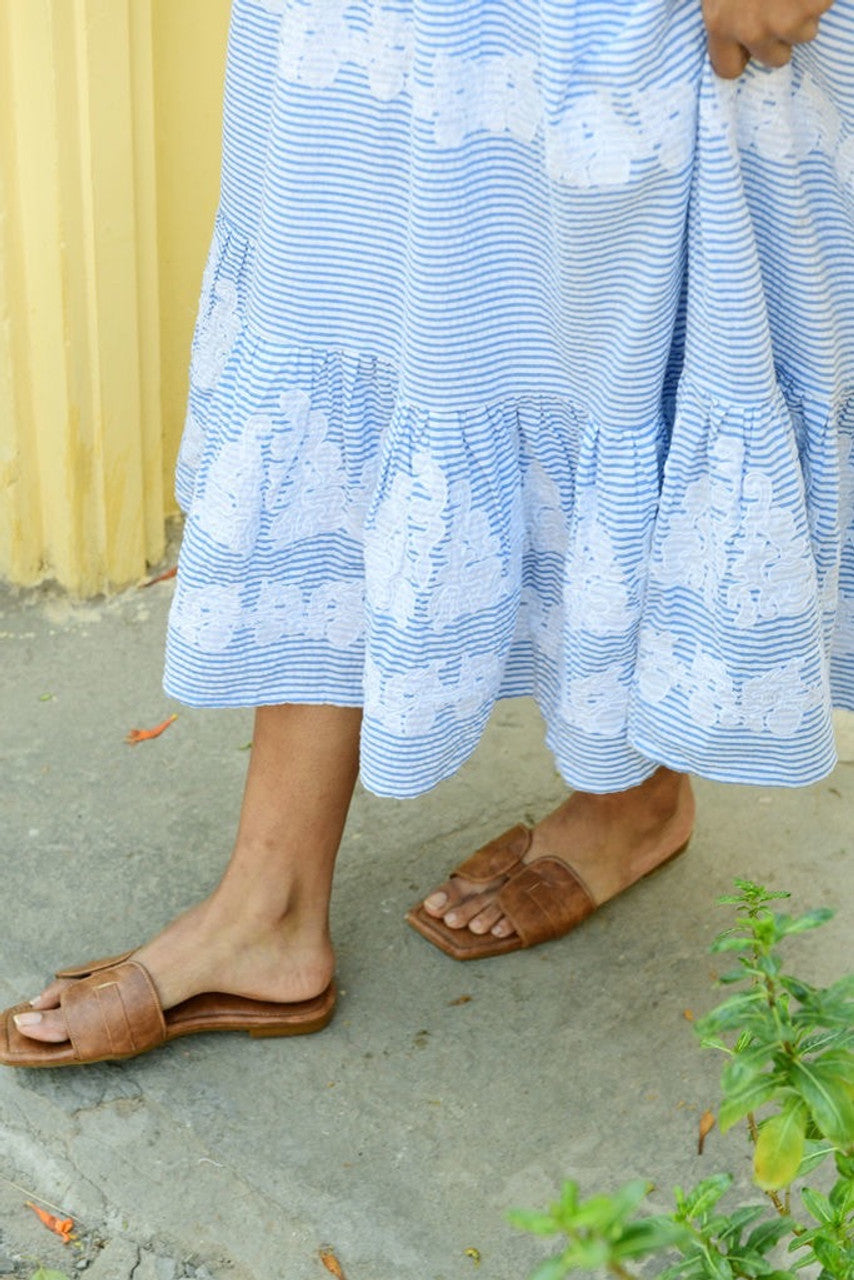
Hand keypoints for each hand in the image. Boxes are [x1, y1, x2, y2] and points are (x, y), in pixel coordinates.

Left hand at [702, 0, 833, 78]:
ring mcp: (787, 20)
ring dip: (802, 15)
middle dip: (779, 37)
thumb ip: (722, 17)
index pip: (729, 70)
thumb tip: (730, 41)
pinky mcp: (815, 4)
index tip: (745, 47)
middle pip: (775, 59)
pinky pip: (822, 8)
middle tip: (777, 8)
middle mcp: (754, 30)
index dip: (740, 56)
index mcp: (721, 24)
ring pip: (804, 35)